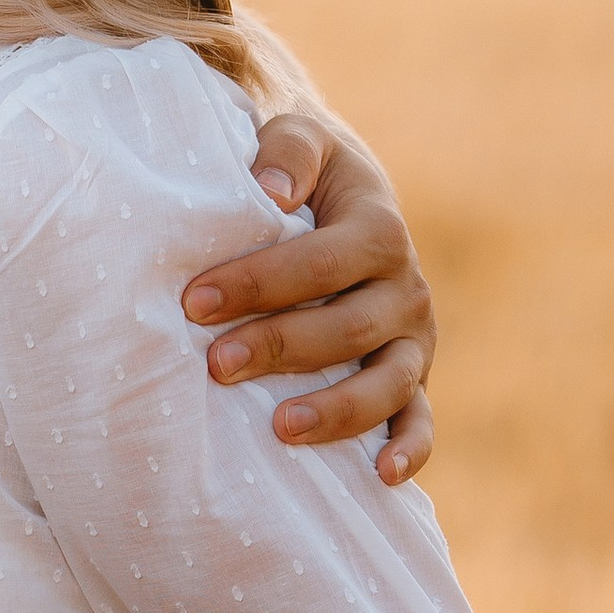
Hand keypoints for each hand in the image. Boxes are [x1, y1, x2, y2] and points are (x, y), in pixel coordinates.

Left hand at [181, 111, 435, 484]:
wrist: (335, 190)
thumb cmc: (298, 171)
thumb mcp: (298, 136)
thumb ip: (287, 150)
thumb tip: (271, 189)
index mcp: (377, 229)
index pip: (322, 262)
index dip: (259, 283)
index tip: (193, 302)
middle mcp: (404, 288)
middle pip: (348, 328)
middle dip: (279, 348)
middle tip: (214, 366)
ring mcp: (413, 340)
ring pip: (389, 383)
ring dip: (337, 409)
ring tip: (280, 428)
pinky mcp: (412, 379)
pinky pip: (420, 419)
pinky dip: (410, 449)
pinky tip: (380, 476)